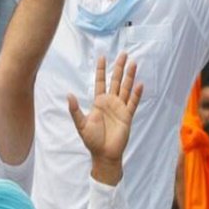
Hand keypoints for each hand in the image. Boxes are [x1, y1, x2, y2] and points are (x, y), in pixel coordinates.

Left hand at [68, 53, 142, 185]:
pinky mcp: (127, 116)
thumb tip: (68, 95)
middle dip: (119, 68)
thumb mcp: (81, 125)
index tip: (103, 57)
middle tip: (124, 54)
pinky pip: (133, 103)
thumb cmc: (92, 140)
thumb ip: (75, 110)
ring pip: (126, 88)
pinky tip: (140, 84)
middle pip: (116, 81)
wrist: (104, 155)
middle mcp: (111, 102)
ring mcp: (120, 108)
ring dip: (130, 76)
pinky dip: (137, 94)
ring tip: (134, 63)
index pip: (101, 82)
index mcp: (99, 102)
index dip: (101, 70)